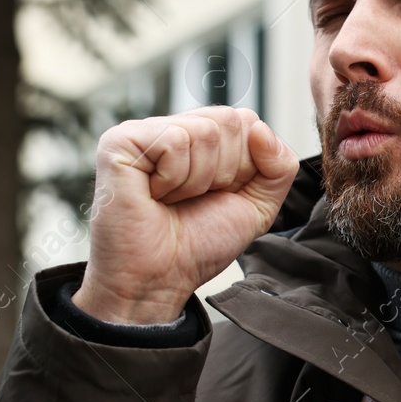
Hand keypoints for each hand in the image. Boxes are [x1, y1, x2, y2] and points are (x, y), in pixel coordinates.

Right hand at [73, 107, 297, 323]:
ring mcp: (145, 132)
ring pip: (205, 131)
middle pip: (231, 121)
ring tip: (171, 199)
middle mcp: (174, 129)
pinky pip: (175, 141)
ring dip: (197, 181)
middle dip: (224, 173)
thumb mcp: (257, 206)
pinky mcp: (120, 141)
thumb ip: (279, 167)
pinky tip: (154, 194)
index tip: (218, 196)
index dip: (245, 166)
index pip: (248, 122)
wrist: (158, 280)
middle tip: (192, 199)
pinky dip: (173, 178)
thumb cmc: (198, 245)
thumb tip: (261, 129)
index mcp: (203, 139)